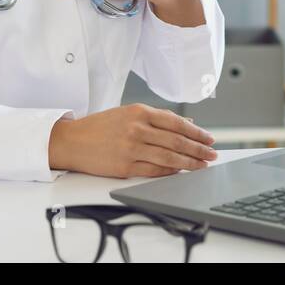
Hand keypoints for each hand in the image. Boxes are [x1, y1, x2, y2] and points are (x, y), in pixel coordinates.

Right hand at [48, 104, 217, 177]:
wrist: (72, 141)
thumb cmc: (100, 126)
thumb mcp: (128, 113)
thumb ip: (157, 118)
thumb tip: (187, 125)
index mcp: (139, 112)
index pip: (176, 123)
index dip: (196, 133)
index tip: (209, 139)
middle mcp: (137, 128)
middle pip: (176, 140)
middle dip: (198, 149)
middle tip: (212, 154)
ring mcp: (131, 148)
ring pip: (168, 156)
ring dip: (189, 162)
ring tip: (202, 165)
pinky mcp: (125, 166)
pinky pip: (154, 169)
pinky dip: (170, 171)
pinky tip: (181, 172)